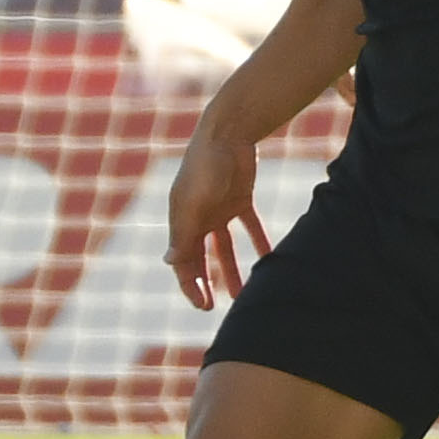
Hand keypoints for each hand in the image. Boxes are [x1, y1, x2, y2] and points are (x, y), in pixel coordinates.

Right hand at [162, 120, 272, 310]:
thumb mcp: (194, 202)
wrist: (229, 130)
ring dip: (230, 270)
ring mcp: (218, 209)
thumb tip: (170, 263)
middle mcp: (197, 217)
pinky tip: (269, 259)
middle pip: (200, 257)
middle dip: (205, 282)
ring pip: (224, 248)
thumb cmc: (206, 165)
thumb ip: (184, 232)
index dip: (190, 284)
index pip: (183, 260)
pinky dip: (258, 242)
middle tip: (215, 308)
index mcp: (181, 219)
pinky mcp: (239, 199)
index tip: (202, 306)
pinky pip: (249, 227)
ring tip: (242, 294)